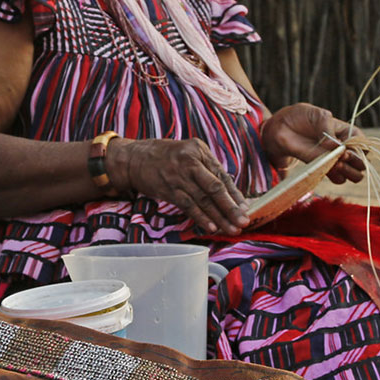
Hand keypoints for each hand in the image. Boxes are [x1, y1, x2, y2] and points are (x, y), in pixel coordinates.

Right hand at [106, 137, 249, 234]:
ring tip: (231, 229)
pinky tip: (211, 227)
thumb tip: (228, 192)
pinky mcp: (168, 189)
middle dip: (231, 207)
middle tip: (244, 221)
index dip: (235, 193)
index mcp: (199, 150)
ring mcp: (178, 176)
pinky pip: (188, 205)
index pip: (222, 175)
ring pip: (203, 199)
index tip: (246, 207)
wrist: (133, 158)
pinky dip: (201, 217)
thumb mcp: (187, 152)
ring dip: (219, 217)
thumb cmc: (164, 156)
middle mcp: (190, 161)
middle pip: (215, 187)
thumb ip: (205, 167)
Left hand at [259, 104, 365, 184]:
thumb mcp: (316, 114)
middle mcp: (345, 148)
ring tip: (337, 165)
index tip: (347, 147)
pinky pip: (339, 179)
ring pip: (355, 174)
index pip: (363, 143)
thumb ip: (326, 127)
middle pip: (362, 162)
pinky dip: (337, 177)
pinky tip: (329, 170)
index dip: (359, 148)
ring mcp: (335, 160)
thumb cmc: (301, 116)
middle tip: (343, 157)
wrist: (281, 128)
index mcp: (347, 132)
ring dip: (349, 172)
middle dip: (356, 162)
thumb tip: (335, 145)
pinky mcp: (324, 169)